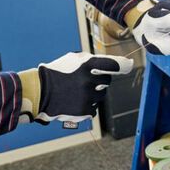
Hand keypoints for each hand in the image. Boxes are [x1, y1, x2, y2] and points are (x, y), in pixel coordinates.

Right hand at [18, 52, 132, 124]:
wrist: (40, 92)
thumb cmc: (57, 73)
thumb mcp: (73, 59)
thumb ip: (93, 60)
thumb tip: (115, 62)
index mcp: (87, 66)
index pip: (113, 64)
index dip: (123, 65)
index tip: (129, 65)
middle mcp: (90, 81)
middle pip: (106, 82)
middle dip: (99, 81)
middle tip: (84, 81)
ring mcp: (88, 97)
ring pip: (100, 96)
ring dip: (93, 94)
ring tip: (76, 92)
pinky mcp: (85, 111)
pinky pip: (94, 108)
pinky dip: (87, 105)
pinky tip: (75, 101)